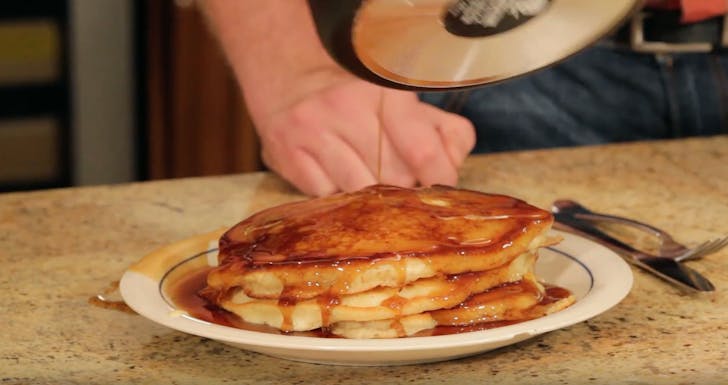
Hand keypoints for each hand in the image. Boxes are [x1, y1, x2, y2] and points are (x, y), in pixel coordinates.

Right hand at [253, 69, 475, 195]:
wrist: (288, 82)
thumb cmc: (359, 101)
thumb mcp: (407, 104)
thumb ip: (445, 132)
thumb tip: (453, 166)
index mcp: (385, 92)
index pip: (423, 151)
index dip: (439, 179)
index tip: (439, 187)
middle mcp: (346, 107)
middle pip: (393, 179)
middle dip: (403, 188)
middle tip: (397, 179)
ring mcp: (312, 131)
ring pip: (359, 192)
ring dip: (369, 197)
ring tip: (366, 179)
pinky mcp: (286, 155)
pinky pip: (326, 196)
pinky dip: (335, 195)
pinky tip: (333, 175)